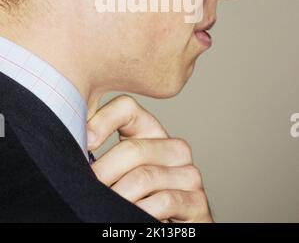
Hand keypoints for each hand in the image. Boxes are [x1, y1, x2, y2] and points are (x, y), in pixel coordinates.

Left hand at [87, 95, 213, 222]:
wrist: (169, 229)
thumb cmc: (133, 200)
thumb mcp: (115, 174)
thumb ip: (99, 152)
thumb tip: (71, 137)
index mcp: (152, 133)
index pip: (127, 107)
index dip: (103, 120)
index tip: (84, 143)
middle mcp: (175, 148)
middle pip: (133, 148)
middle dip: (104, 172)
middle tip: (86, 188)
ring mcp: (189, 174)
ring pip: (145, 177)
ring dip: (118, 196)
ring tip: (102, 206)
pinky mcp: (197, 202)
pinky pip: (164, 202)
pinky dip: (139, 211)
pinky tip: (127, 216)